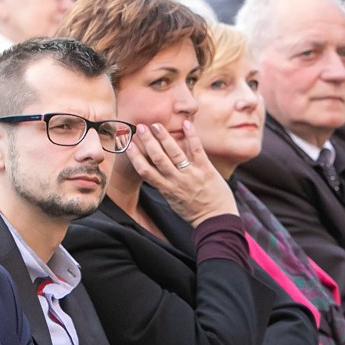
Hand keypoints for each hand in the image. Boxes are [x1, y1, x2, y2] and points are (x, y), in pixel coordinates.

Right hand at [123, 121, 237, 227]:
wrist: (216, 220)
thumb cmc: (194, 212)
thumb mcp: (173, 200)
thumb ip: (164, 185)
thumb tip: (154, 173)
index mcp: (166, 189)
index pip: (145, 171)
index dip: (135, 156)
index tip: (128, 144)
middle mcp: (176, 181)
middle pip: (157, 158)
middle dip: (147, 142)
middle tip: (139, 127)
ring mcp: (191, 175)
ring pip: (174, 153)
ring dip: (163, 137)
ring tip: (155, 125)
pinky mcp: (206, 170)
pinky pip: (197, 150)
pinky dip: (191, 136)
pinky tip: (186, 124)